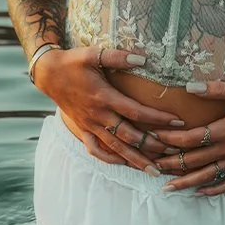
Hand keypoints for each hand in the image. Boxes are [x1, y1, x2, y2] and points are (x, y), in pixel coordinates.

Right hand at [35, 46, 184, 174]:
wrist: (47, 74)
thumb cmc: (72, 62)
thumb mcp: (93, 54)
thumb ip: (117, 57)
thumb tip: (143, 59)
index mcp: (103, 97)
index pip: (135, 111)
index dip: (157, 118)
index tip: (177, 122)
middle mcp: (98, 115)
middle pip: (129, 136)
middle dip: (152, 145)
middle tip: (173, 152)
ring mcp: (89, 125)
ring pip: (115, 148)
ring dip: (135, 160)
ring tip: (154, 170)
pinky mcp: (82, 130)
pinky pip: (96, 150)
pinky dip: (110, 159)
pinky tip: (124, 165)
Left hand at [152, 81, 224, 195]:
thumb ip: (216, 89)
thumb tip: (189, 86)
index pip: (190, 138)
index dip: (170, 139)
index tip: (153, 137)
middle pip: (194, 161)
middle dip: (170, 163)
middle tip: (150, 165)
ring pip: (207, 176)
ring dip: (186, 182)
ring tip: (166, 188)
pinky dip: (214, 190)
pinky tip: (200, 192)